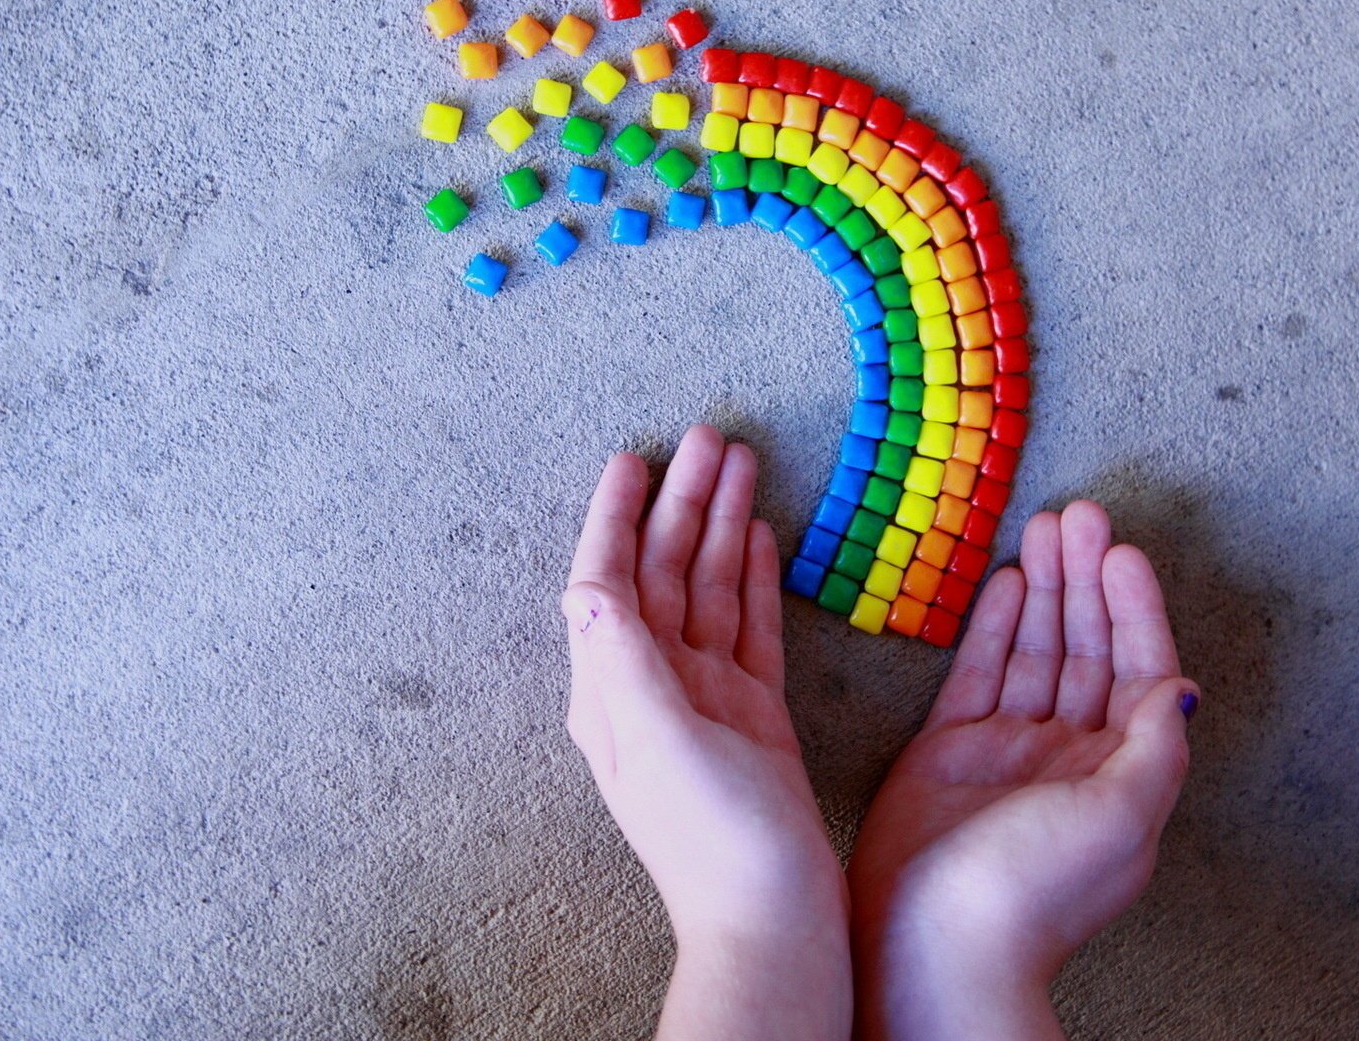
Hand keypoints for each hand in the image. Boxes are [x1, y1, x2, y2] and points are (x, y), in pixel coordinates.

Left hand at [563, 425, 849, 1040]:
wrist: (775, 922)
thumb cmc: (714, 843)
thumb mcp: (658, 744)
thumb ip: (623, 661)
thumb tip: (583, 585)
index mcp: (612, 691)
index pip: (606, 582)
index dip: (616, 517)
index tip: (633, 458)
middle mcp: (650, 687)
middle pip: (661, 572)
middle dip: (681, 503)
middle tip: (709, 435)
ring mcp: (703, 699)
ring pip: (707, 590)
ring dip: (719, 526)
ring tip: (740, 464)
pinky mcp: (752, 715)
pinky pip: (746, 627)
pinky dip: (750, 578)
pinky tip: (757, 537)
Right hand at [848, 501, 1198, 1039]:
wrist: (935, 941)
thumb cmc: (1032, 890)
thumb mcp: (1121, 817)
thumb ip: (1154, 746)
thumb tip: (1182, 689)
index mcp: (1119, 776)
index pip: (1137, 671)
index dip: (1133, 609)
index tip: (1122, 551)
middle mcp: (1069, 758)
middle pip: (1086, 651)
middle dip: (1085, 582)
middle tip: (1079, 516)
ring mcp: (1008, 752)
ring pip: (1034, 653)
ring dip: (1043, 590)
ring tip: (1043, 529)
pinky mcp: (951, 751)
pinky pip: (979, 674)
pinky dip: (994, 627)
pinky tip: (1004, 582)